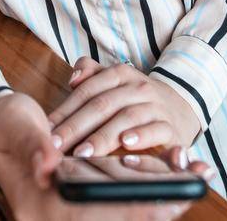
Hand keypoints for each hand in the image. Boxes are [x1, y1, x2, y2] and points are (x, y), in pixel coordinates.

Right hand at [0, 94, 203, 220]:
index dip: (134, 211)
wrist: (1, 130)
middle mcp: (61, 216)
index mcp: (41, 210)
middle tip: (196, 186)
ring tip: (197, 177)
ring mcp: (77, 208)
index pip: (95, 218)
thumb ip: (33, 147)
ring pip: (126, 210)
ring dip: (162, 196)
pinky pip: (126, 198)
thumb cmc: (8, 128)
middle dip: (158, 205)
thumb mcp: (18, 130)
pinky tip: (178, 173)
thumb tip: (48, 165)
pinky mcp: (90, 196)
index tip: (170, 202)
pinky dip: (152, 186)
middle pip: (118, 219)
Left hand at [49, 58, 202, 159]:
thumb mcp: (115, 83)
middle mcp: (138, 88)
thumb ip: (91, 74)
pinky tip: (125, 145)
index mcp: (121, 74)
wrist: (180, 108)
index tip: (47, 129)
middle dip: (76, 126)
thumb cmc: (135, 100)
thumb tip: (73, 78)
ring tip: (83, 151)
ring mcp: (156, 107)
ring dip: (102, 136)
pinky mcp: (171, 128)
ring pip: (126, 118)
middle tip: (56, 145)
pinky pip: (156, 130)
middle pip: (102, 105)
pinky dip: (141, 136)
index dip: (65, 109)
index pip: (88, 90)